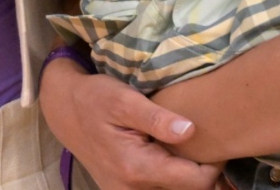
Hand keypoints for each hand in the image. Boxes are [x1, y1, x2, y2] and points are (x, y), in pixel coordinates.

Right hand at [39, 57, 224, 189]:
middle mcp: (131, 189)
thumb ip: (156, 118)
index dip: (214, 164)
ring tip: (186, 148)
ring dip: (185, 175)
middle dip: (201, 170)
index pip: (196, 181)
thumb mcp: (124, 99)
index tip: (214, 141)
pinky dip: (170, 176)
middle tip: (203, 142)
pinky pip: (159, 189)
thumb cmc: (95, 99)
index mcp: (137, 168)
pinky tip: (169, 155)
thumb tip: (190, 130)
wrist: (65, 110)